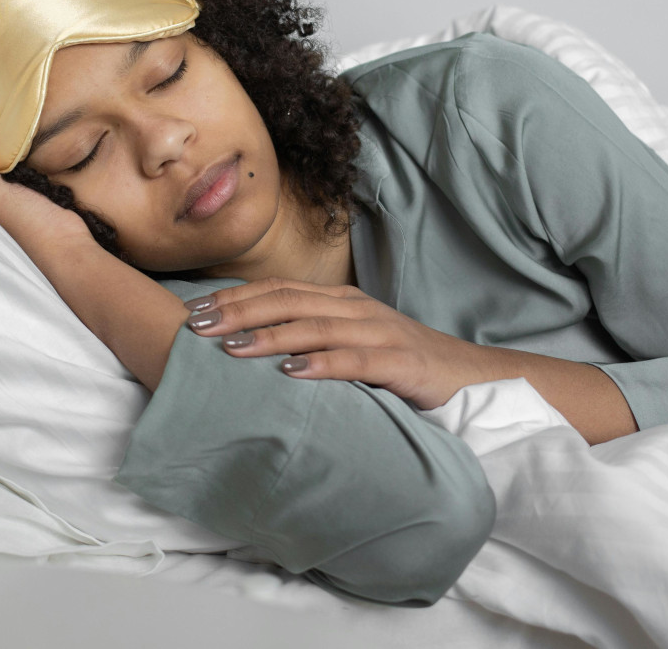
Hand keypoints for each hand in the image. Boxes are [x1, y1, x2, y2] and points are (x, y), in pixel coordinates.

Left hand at [183, 277, 482, 409]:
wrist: (472, 378)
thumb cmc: (401, 365)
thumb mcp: (351, 345)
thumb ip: (311, 340)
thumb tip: (251, 349)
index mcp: (339, 301)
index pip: (277, 290)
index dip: (234, 296)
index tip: (195, 310)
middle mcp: (354, 308)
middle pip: (286, 301)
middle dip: (238, 312)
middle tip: (198, 327)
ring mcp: (379, 332)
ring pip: (313, 327)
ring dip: (269, 336)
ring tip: (231, 348)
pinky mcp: (400, 362)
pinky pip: (355, 360)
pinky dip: (321, 364)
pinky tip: (292, 373)